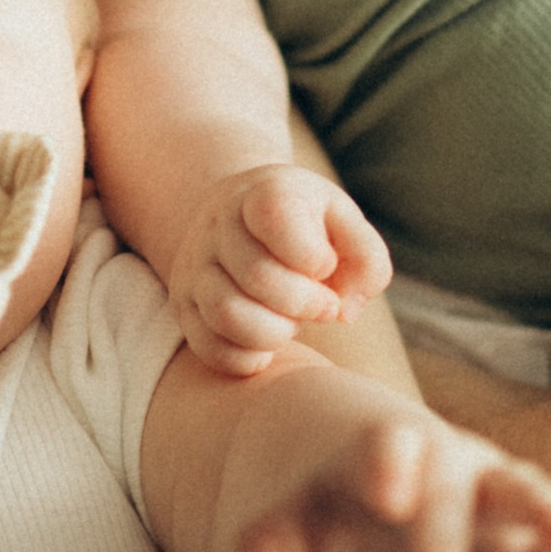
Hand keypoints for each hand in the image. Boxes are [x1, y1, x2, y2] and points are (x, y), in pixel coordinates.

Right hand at [170, 167, 392, 376]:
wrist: (239, 216)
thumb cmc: (306, 224)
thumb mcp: (343, 222)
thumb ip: (366, 259)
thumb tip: (344, 312)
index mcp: (262, 193)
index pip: (276, 217)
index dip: (314, 256)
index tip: (327, 264)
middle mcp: (219, 225)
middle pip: (258, 277)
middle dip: (305, 303)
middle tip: (323, 305)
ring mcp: (194, 265)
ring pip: (226, 314)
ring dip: (275, 333)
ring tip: (291, 323)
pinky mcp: (184, 304)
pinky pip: (209, 348)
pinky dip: (248, 358)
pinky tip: (268, 342)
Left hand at [231, 401, 550, 551]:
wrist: (379, 487)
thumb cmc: (331, 502)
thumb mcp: (292, 517)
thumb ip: (271, 542)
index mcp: (382, 447)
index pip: (386, 447)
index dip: (390, 464)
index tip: (388, 491)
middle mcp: (449, 460)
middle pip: (454, 486)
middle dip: (447, 536)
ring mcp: (497, 493)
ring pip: (530, 498)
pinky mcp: (532, 536)